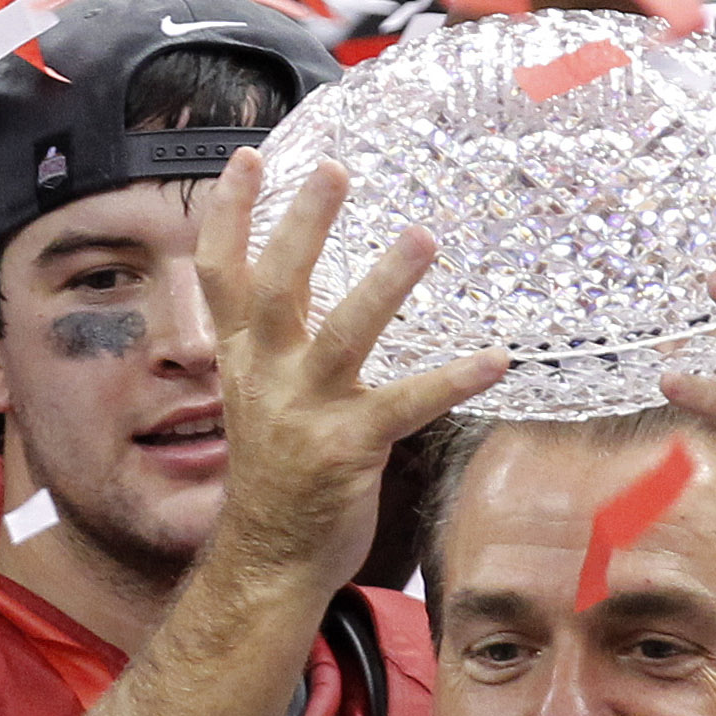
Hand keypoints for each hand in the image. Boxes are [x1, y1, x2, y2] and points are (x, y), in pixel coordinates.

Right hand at [196, 153, 509, 598]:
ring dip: (384, 285)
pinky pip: (408, 405)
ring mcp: (305, 412)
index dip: (229, 213)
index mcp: (241, 357)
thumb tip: (305, 278)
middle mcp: (265, 376)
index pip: (219, 273)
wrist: (270, 558)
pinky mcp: (349, 449)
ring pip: (342, 336)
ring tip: (422, 238)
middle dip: (302, 225)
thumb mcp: (257, 394)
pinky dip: (454, 380)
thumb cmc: (279, 472)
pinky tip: (496, 358)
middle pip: (277, 286)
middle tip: (334, 169)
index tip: (248, 157)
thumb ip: (276, 340)